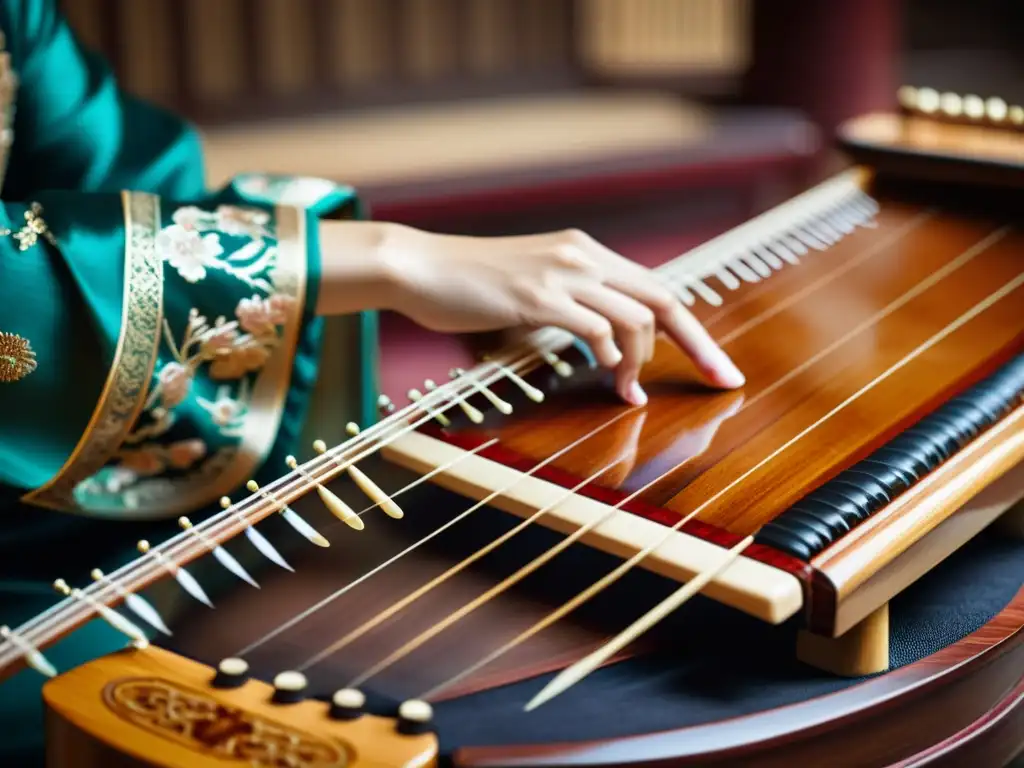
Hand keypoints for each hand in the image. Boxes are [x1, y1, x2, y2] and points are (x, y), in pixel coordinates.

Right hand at [319, 221, 743, 404]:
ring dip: (641, 362)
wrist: (420, 265)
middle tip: (722, 381)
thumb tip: (602, 336)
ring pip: (636, 317)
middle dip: (699, 345)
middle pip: (665, 300)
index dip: (693, 330)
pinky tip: (604, 375)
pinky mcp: (538, 297)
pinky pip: (597, 329)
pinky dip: (611, 357)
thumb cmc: (471, 283)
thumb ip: (571, 301)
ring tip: (629, 391)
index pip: (657, 289)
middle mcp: (582, 255)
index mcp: (585, 251)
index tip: (715, 365)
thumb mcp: (533, 283)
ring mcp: (562, 274)